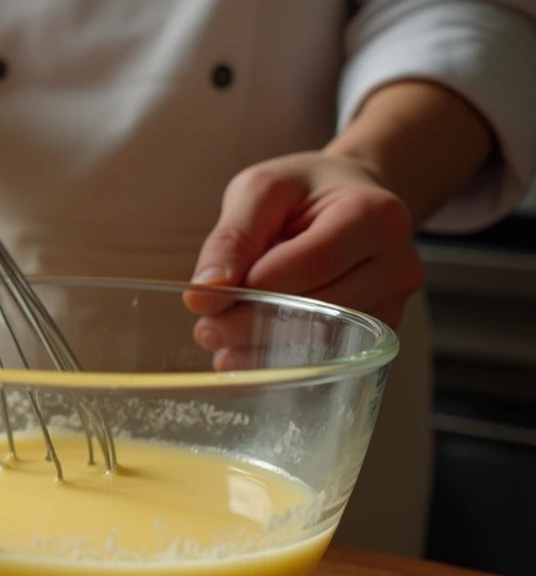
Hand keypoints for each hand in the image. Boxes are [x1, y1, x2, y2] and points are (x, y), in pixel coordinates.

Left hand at [185, 152, 425, 366]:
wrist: (348, 197)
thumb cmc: (304, 190)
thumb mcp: (261, 190)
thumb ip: (233, 236)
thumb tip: (205, 291)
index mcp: (375, 215)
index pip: (313, 263)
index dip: (257, 287)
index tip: (207, 299)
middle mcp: (397, 262)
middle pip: (322, 309)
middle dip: (254, 324)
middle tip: (205, 330)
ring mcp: (394, 301)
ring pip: (326, 341)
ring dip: (264, 349)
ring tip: (219, 342)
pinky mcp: (379, 330)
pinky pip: (330, 354)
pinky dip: (282, 358)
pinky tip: (246, 352)